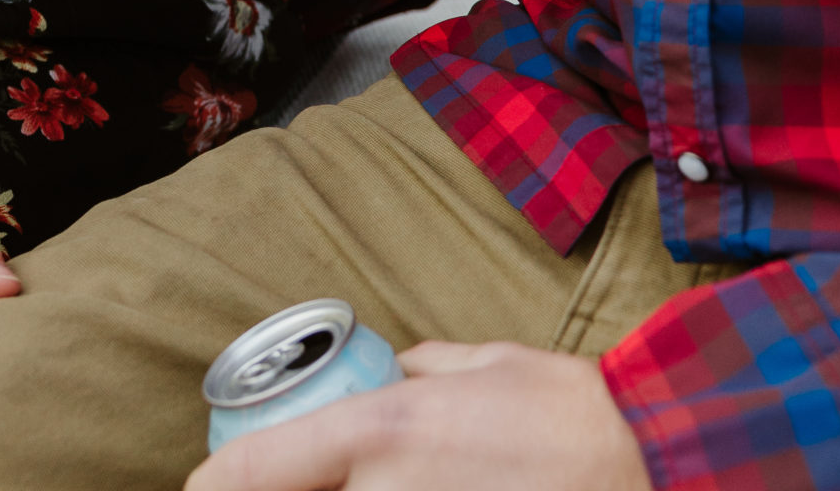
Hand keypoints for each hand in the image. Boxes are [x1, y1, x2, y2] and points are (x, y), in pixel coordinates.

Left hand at [184, 342, 651, 490]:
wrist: (642, 463)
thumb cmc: (567, 410)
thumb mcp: (484, 362)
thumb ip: (425, 368)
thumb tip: (398, 370)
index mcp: (382, 431)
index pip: (258, 469)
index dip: (214, 483)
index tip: (197, 486)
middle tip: (294, 480)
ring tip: (391, 480)